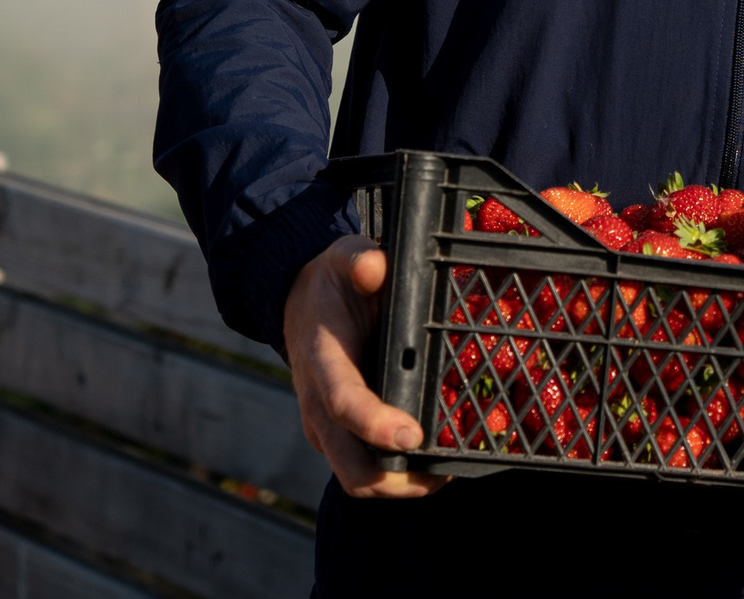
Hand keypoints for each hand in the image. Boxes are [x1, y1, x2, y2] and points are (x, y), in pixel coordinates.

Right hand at [283, 235, 449, 498]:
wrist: (298, 302)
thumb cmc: (331, 282)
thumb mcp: (342, 257)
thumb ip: (358, 259)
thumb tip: (375, 265)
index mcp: (323, 364)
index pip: (345, 404)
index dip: (376, 426)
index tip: (413, 435)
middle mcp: (320, 407)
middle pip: (352, 469)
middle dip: (398, 482)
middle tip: (445, 472)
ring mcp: (328, 427)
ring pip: (359, 479)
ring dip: (402, 486)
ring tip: (446, 471)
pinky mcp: (339, 435)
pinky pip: (364, 467)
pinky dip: (397, 474)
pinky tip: (433, 459)